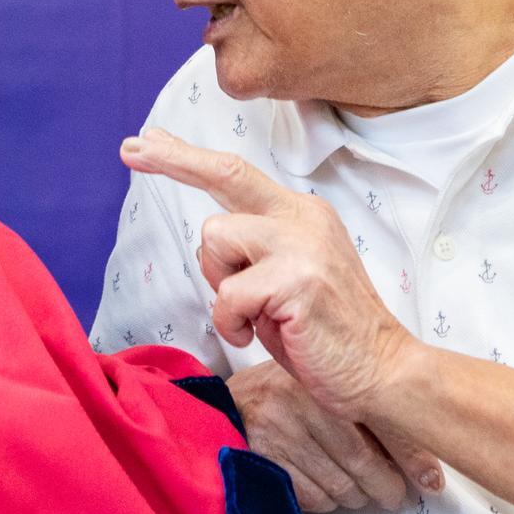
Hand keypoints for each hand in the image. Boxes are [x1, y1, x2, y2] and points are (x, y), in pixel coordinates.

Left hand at [119, 128, 418, 421]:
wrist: (382, 373)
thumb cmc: (323, 335)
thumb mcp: (283, 278)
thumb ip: (251, 251)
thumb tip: (209, 237)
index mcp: (300, 213)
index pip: (236, 173)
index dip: (186, 156)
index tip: (147, 141)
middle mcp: (303, 217)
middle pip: (225, 173)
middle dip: (173, 160)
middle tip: (131, 148)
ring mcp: (302, 244)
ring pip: (214, 239)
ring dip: (220, 284)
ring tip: (252, 315)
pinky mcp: (297, 279)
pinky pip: (226, 295)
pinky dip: (231, 323)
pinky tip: (258, 335)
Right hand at [229, 361, 433, 512]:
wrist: (230, 404)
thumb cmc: (290, 394)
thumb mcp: (330, 389)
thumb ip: (371, 412)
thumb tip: (428, 469)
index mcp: (324, 381)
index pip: (380, 425)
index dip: (410, 458)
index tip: (430, 482)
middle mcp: (300, 404)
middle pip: (361, 463)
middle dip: (384, 486)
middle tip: (392, 494)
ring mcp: (278, 434)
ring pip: (339, 487)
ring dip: (356, 496)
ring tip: (358, 489)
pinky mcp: (264, 462)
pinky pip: (312, 498)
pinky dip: (326, 501)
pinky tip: (327, 488)